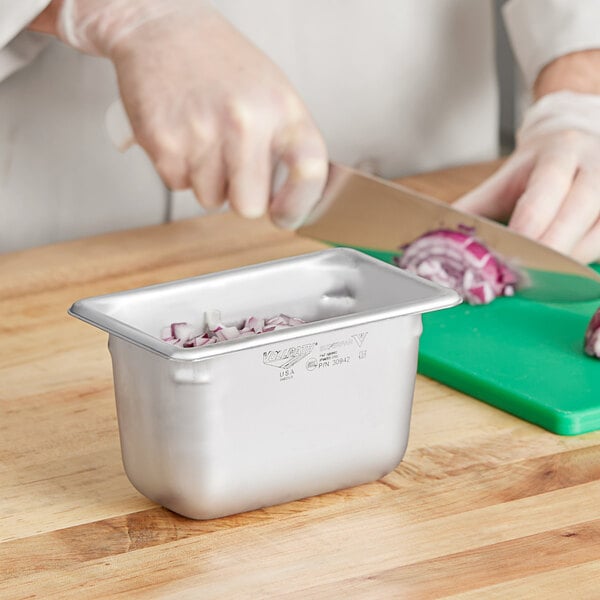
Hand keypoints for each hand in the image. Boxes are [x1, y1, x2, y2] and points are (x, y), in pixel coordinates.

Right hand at [58, 0, 327, 227]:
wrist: (162, 29)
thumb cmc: (221, 64)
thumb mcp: (272, 92)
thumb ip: (287, 143)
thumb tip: (297, 199)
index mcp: (282, 110)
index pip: (309, 171)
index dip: (299, 205)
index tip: (286, 216)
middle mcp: (246, 122)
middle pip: (250, 206)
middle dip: (241, 197)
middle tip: (233, 168)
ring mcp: (203, 134)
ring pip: (211, 200)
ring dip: (208, 180)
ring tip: (204, 138)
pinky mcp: (164, 143)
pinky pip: (179, 185)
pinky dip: (179, 169)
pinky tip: (182, 134)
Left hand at [454, 91, 599, 262]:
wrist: (577, 138)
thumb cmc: (538, 166)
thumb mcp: (504, 179)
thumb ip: (474, 209)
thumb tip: (438, 239)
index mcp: (560, 153)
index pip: (546, 190)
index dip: (530, 223)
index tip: (511, 251)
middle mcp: (597, 166)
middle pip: (579, 212)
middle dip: (551, 248)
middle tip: (526, 274)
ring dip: (571, 260)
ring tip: (543, 278)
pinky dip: (586, 259)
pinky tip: (565, 272)